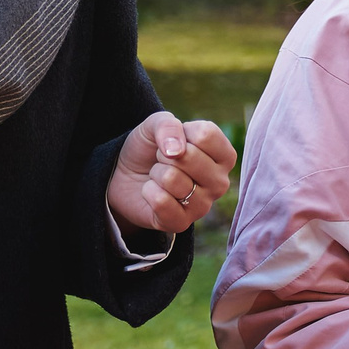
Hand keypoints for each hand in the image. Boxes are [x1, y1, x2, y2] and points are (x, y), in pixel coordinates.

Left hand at [106, 111, 236, 232]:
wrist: (125, 177)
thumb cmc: (150, 149)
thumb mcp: (155, 125)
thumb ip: (168, 125)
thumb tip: (176, 151)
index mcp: (224, 156)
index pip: (206, 135)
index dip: (181, 132)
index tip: (176, 141)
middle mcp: (220, 182)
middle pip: (190, 157)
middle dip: (164, 155)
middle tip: (163, 161)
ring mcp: (203, 205)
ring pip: (172, 179)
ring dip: (155, 173)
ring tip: (159, 177)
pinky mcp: (182, 223)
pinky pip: (160, 201)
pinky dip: (148, 192)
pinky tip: (152, 193)